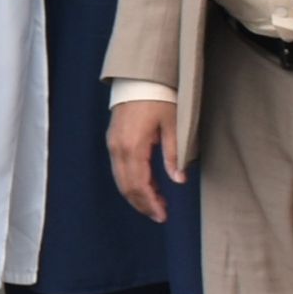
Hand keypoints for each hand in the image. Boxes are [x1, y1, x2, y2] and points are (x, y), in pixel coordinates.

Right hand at [109, 98, 179, 222]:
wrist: (140, 78)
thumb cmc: (160, 98)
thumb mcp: (174, 125)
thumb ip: (175, 154)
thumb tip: (179, 180)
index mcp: (133, 146)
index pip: (139, 184)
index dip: (150, 203)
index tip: (163, 215)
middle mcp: (118, 148)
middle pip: (126, 186)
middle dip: (143, 203)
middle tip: (160, 215)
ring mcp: (113, 144)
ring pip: (121, 179)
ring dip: (137, 194)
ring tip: (156, 204)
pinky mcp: (114, 140)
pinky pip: (120, 168)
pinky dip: (132, 181)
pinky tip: (148, 185)